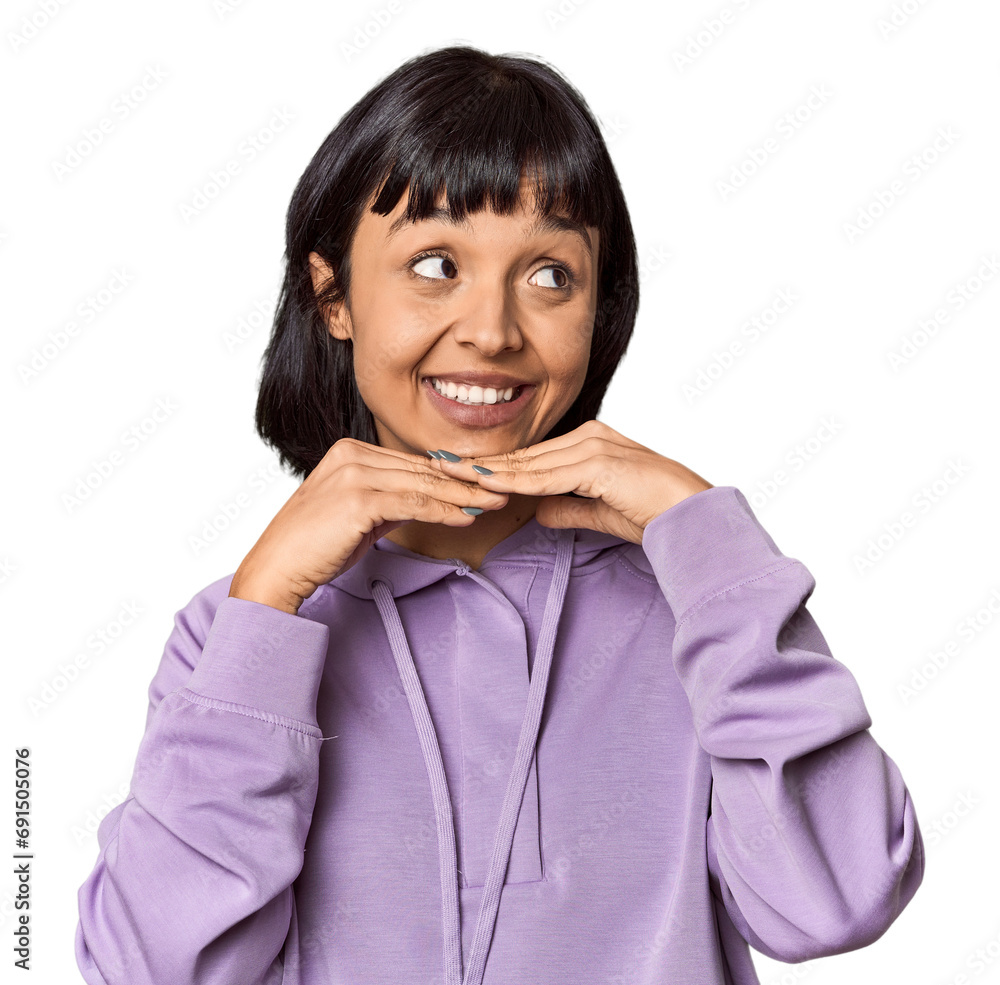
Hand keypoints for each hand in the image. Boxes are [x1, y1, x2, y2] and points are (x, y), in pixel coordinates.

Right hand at [229, 438, 509, 612]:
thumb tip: (431, 501)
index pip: (414, 462)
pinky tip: (468, 517)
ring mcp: (354, 473)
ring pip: (423, 484)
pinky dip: (444, 510)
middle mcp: (351, 454)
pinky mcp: (358, 498)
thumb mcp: (361, 515)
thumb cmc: (317, 547)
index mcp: (350, 451)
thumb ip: (392, 501)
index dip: (452, 475)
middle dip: (466, 482)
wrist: (278, 569)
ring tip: (495, 502)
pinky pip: (414, 503)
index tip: (483, 484)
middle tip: (503, 489)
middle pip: (422, 469)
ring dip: (464, 495)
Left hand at [429, 420, 713, 545]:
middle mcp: (589, 437)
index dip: (493, 466)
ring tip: (448, 474)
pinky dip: (516, 483)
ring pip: (530, 464)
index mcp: (589, 443)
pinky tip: (487, 485)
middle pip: (523, 455)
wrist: (692, 518)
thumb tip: (539, 512)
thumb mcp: (599, 511)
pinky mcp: (600, 463)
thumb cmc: (653, 515)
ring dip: (487, 472)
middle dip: (478, 463)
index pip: (531, 457)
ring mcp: (595, 446)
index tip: (457, 471)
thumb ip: (568, 508)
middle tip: (436, 465)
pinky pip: (548, 477)